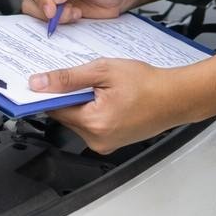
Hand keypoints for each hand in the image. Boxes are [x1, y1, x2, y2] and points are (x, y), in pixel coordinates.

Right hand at [21, 0, 131, 26]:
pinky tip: (76, 15)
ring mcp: (51, 1)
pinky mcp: (58, 15)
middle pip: (30, 1)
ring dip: (54, 19)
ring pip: (37, 15)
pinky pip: (49, 23)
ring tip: (75, 13)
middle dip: (45, 12)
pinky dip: (60, 24)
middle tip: (67, 14)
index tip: (52, 10)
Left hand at [28, 59, 187, 152]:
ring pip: (79, 121)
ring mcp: (104, 145)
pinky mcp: (112, 144)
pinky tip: (111, 99)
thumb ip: (69, 78)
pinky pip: (92, 127)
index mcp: (93, 123)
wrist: (176, 97)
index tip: (50, 80)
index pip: (54, 109)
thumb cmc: (148, 83)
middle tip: (90, 79)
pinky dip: (95, 112)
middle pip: (66, 116)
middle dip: (72, 96)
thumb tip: (39, 83)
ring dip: (83, 104)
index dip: (51, 92)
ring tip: (105, 89)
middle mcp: (96, 140)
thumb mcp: (104, 71)